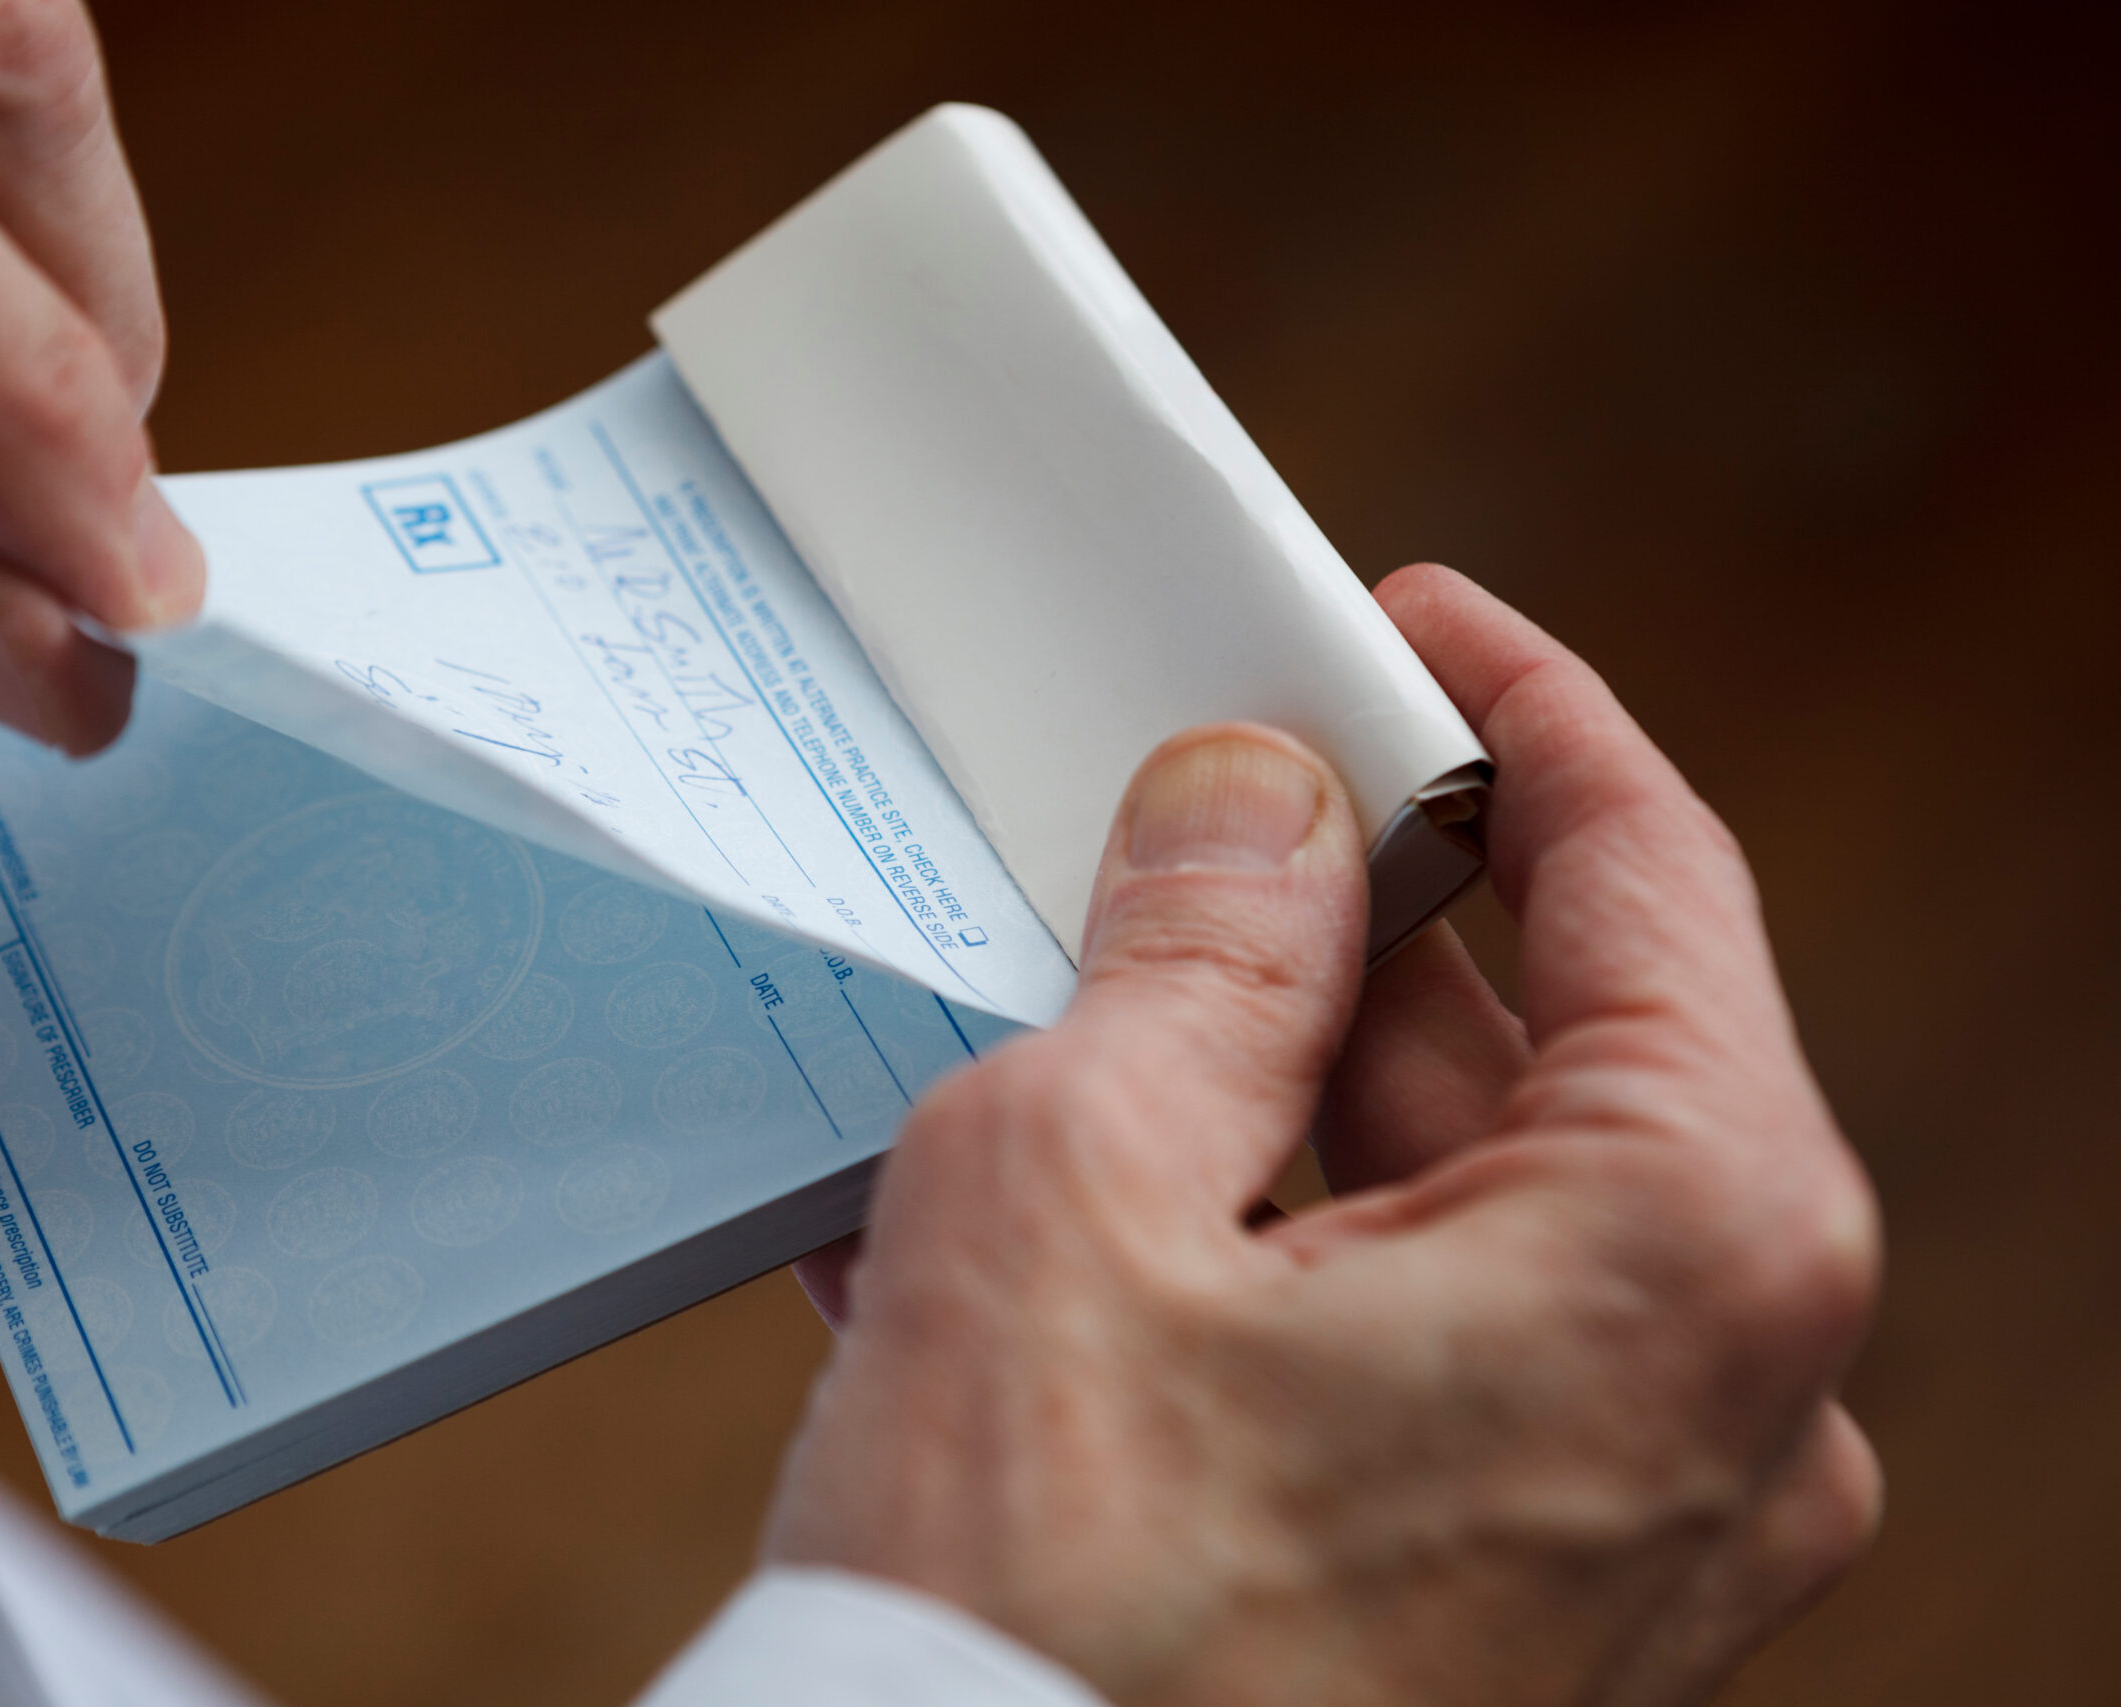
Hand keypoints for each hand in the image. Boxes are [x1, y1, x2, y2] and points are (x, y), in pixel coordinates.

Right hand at [779, 564, 1880, 1705]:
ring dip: (1259, 1099)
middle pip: (1539, 1047)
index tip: (1404, 620)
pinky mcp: (1518, 1605)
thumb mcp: (1075, 1179)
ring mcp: (1631, 1523)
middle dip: (1338, 923)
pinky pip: (1404, 1349)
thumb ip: (1198, 944)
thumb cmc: (1043, 1601)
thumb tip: (1253, 796)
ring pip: (1452, 1206)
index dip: (1516, 713)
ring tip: (1064, 1018)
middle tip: (1173, 818)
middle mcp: (1725, 1397)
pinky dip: (1255, 1253)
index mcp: (1692, 1245)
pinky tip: (1073, 1204)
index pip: (1650, 868)